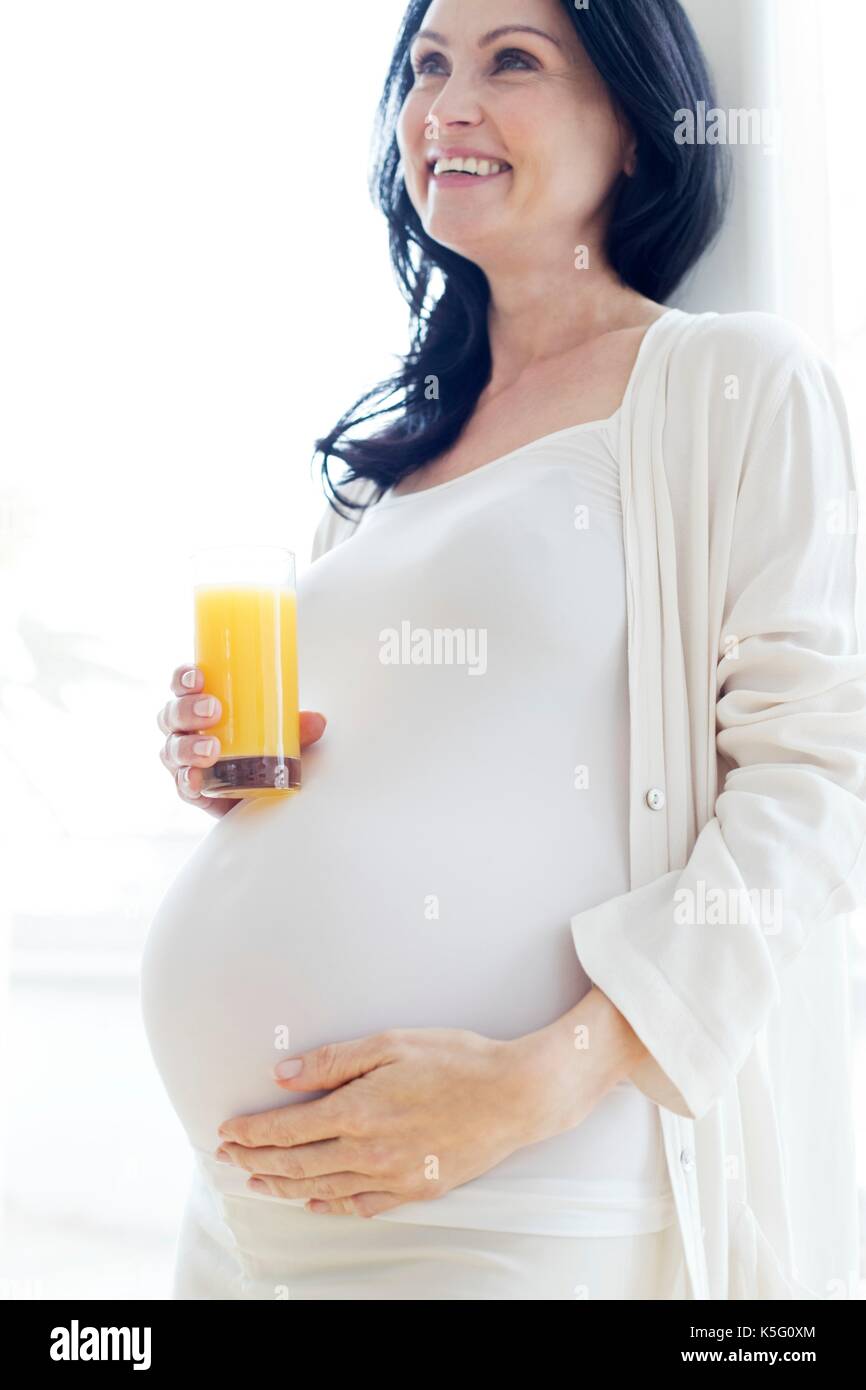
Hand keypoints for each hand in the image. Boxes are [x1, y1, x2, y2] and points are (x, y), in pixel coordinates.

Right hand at [157, 663, 326, 818]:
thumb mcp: (279, 733)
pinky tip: (195, 779)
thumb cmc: (260, 749)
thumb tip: (318, 721)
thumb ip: (296, 727)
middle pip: (172, 715)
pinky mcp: (192, 790)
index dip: (183, 678)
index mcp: (200, 706)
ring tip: (210, 749)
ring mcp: (184, 762)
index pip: (182, 686)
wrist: (259, 795)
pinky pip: (180, 786)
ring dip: (188, 747)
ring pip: (172, 749)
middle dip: (188, 710)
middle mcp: (185, 731)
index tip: (198, 676)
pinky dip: (186, 781)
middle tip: (213, 711)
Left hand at [215, 989, 647, 1216]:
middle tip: (228, 1158)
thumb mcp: (392, 1042)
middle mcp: (368, 1151)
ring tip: (258, 1181)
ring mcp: (392, 1176)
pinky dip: (331, 1206)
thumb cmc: (457, 1060)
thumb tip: (283, 1074)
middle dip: (257, 1160)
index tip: (227, 1131)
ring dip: (283, 1186)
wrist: (516, 1096)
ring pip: (322, 1188)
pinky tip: (315, 1202)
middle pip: (297, 1163)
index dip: (252, 1132)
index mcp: (358, 1110)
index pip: (288, 1128)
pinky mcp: (415, 1190)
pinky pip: (361, 1206)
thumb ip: (334, 1060)